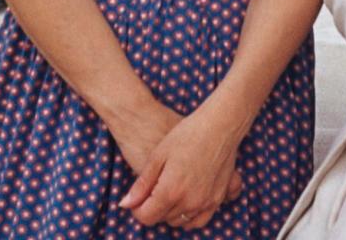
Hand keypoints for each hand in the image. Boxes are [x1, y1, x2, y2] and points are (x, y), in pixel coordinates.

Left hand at [119, 103, 243, 228]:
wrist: (220, 124)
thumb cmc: (187, 134)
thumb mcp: (159, 154)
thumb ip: (142, 183)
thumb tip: (125, 205)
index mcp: (170, 190)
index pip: (146, 216)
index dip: (137, 208)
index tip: (138, 196)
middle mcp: (188, 201)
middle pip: (162, 219)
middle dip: (154, 207)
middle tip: (155, 188)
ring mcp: (205, 202)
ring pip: (179, 221)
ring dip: (170, 212)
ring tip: (169, 191)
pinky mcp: (217, 199)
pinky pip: (199, 220)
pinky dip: (189, 216)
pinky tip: (185, 201)